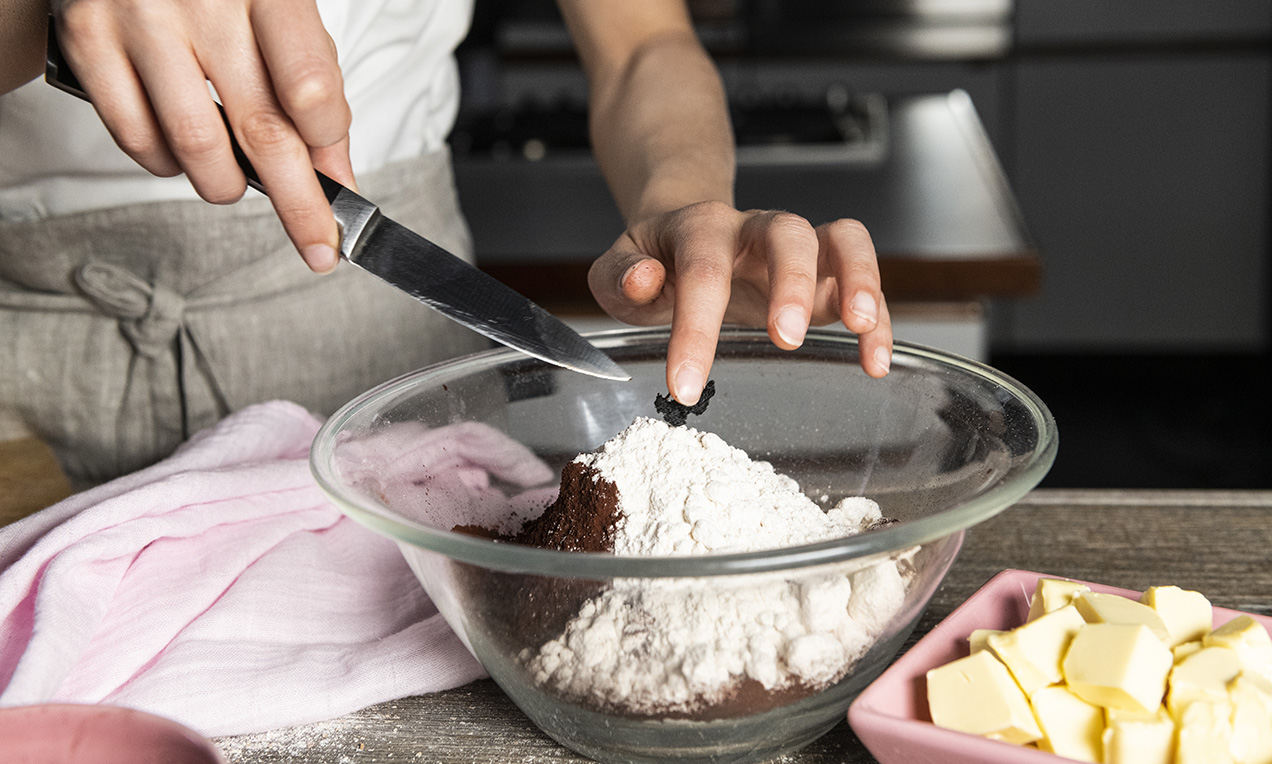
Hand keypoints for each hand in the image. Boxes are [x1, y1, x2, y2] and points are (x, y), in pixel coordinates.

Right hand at [51, 0, 352, 271]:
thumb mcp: (281, 13)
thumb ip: (313, 86)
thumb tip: (336, 178)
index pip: (309, 86)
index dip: (325, 146)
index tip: (337, 182)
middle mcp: (202, 0)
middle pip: (262, 131)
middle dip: (298, 206)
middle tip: (318, 247)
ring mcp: (139, 18)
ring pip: (196, 146)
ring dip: (224, 185)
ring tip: (233, 179)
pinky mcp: (86, 39)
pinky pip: (135, 137)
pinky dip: (166, 164)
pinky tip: (180, 150)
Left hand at [588, 201, 893, 403]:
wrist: (681, 234)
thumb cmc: (652, 262)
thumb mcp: (617, 270)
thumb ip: (619, 276)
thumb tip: (645, 279)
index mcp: (700, 228)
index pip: (702, 272)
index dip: (695, 329)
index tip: (683, 386)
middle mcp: (755, 229)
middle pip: (787, 232)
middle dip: (791, 282)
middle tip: (786, 338)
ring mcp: (796, 249)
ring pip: (841, 239)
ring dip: (858, 277)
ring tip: (859, 326)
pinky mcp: (825, 275)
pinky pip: (862, 281)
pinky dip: (878, 317)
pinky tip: (873, 361)